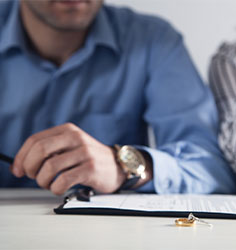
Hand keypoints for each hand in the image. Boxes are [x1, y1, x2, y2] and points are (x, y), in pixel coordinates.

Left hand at [11, 123, 125, 194]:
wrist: (117, 166)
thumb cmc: (90, 159)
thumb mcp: (71, 147)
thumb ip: (50, 151)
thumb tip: (20, 165)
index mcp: (68, 130)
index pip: (35, 140)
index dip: (21, 157)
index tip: (17, 170)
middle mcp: (76, 138)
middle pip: (40, 150)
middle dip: (30, 168)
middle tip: (33, 176)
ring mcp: (85, 152)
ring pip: (50, 168)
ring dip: (43, 181)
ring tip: (48, 184)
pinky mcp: (90, 168)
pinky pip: (63, 181)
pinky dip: (55, 189)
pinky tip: (60, 188)